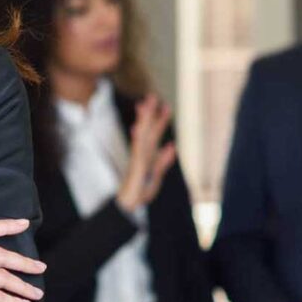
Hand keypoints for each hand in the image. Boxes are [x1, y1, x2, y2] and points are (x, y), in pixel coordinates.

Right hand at [116, 94, 176, 212]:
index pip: (154, 133)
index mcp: (149, 154)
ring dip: (143, 121)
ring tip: (143, 107)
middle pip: (147, 130)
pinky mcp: (135, 166)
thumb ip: (164, 160)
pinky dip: (138, 140)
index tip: (164, 105)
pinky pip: (137, 150)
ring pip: (141, 136)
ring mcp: (138, 158)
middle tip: (152, 96)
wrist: (130, 204)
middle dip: (150, 113)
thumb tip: (172, 146)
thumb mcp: (157, 174)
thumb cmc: (141, 189)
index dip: (159, 120)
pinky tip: (138, 130)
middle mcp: (143, 153)